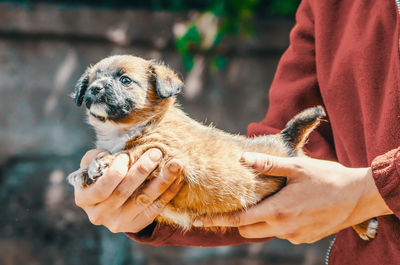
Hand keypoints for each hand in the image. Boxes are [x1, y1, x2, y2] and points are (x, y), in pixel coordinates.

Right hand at [73, 148, 183, 232]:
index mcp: (85, 199)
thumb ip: (96, 158)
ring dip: (162, 180)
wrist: (109, 201)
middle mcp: (100, 215)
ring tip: (175, 164)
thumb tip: (108, 154)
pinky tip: (178, 178)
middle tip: (156, 153)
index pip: (103, 187)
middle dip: (142, 170)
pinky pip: (156, 208)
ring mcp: (119, 223)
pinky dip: (169, 192)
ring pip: (144, 200)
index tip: (126, 155)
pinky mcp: (136, 225)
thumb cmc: (100, 175)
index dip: (116, 171)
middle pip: (125, 192)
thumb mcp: (92, 166)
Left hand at [194, 152, 391, 243]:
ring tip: (265, 201)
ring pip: (264, 232)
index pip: (239, 220)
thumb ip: (268, 164)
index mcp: (277, 210)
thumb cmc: (328, 178)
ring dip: (259, 220)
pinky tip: (287, 207)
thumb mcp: (297, 167)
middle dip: (237, 220)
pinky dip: (276, 223)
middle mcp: (283, 228)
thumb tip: (242, 159)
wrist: (358, 197)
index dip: (217, 220)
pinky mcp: (304, 238)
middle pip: (248, 229)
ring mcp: (294, 236)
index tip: (199, 220)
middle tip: (234, 205)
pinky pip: (281, 233)